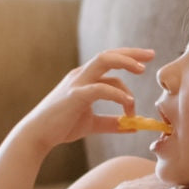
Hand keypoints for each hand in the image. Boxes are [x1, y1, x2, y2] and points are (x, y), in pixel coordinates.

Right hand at [17, 48, 154, 153]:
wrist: (37, 134)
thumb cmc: (61, 126)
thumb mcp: (90, 123)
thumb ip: (111, 122)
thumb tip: (132, 126)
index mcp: (83, 78)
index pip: (108, 61)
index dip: (128, 58)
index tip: (146, 60)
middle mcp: (80, 75)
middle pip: (108, 55)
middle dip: (131, 53)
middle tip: (151, 55)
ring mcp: (77, 83)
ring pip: (103, 61)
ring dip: (125, 62)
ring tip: (142, 70)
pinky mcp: (75, 96)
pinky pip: (100, 89)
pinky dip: (117, 94)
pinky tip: (128, 103)